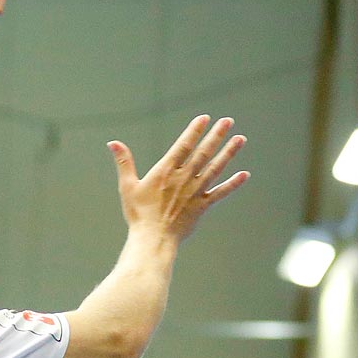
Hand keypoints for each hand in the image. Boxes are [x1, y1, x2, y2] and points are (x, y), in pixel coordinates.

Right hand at [109, 116, 248, 244]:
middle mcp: (184, 178)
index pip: (183, 146)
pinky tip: (244, 175)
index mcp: (166, 172)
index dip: (194, 131)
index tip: (205, 118)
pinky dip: (233, 184)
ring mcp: (195, 192)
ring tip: (240, 138)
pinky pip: (221, 193)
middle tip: (228, 121)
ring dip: (229, 152)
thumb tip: (113, 143)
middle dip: (216, 135)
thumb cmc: (138, 215)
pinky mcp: (202, 206)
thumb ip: (124, 163)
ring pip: (215, 168)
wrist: (152, 239)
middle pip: (203, 153)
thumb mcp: (127, 187)